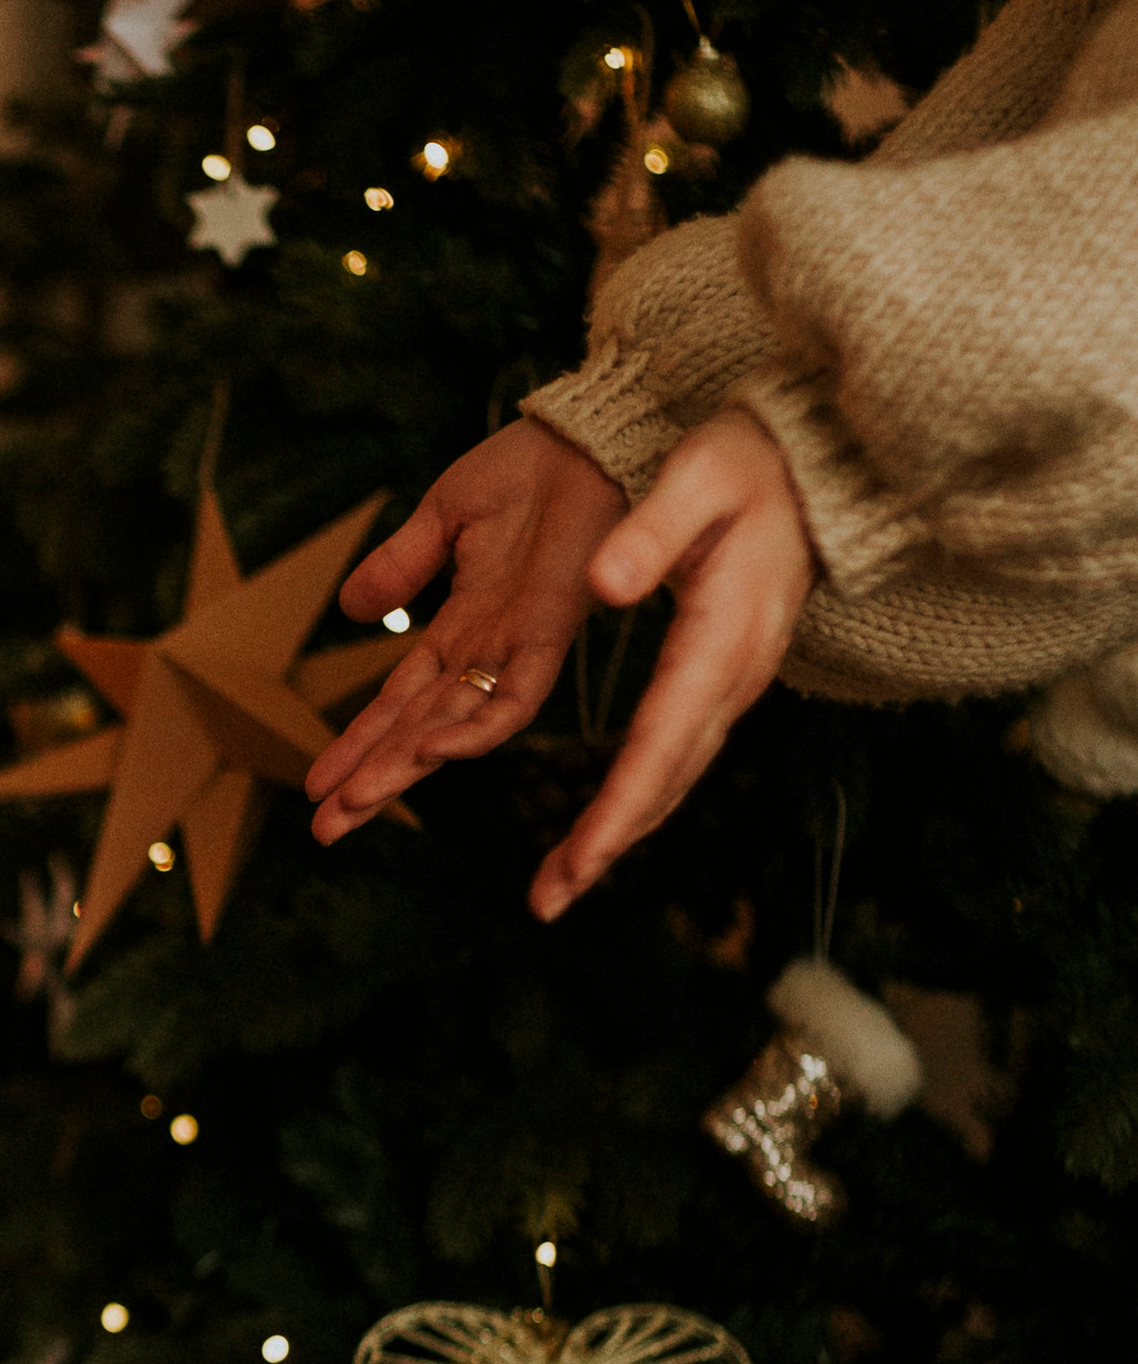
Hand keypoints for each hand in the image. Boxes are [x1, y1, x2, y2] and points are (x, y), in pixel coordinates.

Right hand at [301, 420, 627, 838]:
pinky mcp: (553, 632)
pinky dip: (476, 728)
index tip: (316, 785)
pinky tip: (434, 755)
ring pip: (454, 727)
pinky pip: (514, 696)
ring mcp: (519, 647)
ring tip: (354, 804)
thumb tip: (352, 610)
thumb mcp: (444, 514)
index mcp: (462, 626)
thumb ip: (401, 565)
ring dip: (403, 768)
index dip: (358, 743)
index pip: (400, 700)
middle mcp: (487, 650)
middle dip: (369, 779)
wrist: (592, 433)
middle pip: (418, 730)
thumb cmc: (531, 467)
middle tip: (322, 831)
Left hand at [526, 408, 815, 919]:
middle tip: (548, 901)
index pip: (663, 737)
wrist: (814, 465)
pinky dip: (638, 799)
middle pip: (667, 778)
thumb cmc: (750, 462)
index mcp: (722, 634)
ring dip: (619, 834)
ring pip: (673, 777)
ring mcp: (734, 683)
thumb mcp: (700, 474)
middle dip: (608, 842)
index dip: (620, 804)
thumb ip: (652, 529)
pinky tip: (601, 830)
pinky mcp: (723, 680)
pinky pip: (678, 756)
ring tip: (559, 885)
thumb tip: (604, 586)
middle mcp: (734, 675)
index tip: (581, 859)